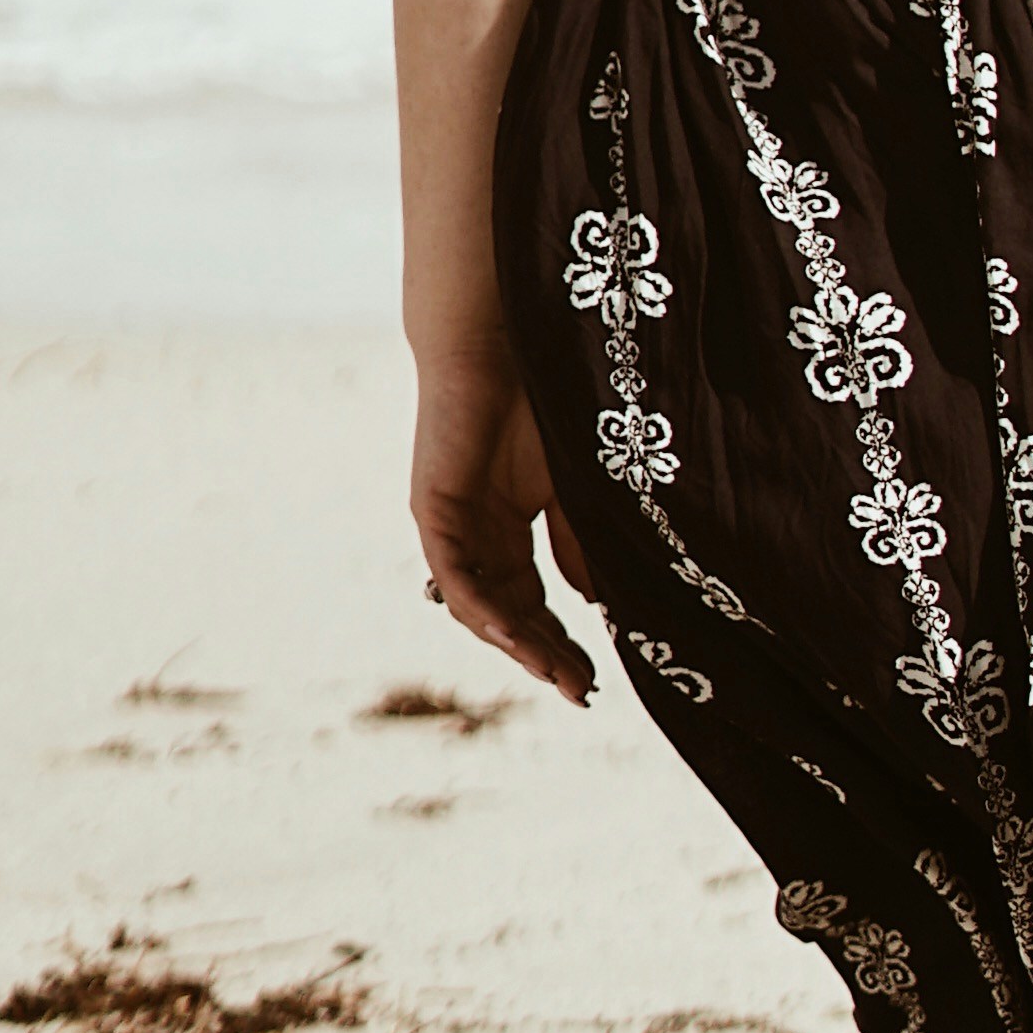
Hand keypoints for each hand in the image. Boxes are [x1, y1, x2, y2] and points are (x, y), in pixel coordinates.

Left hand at [411, 353, 598, 702]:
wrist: (497, 343)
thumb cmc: (537, 401)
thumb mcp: (572, 486)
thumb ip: (579, 542)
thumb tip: (598, 603)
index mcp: (506, 533)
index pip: (532, 604)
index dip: (559, 644)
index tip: (593, 681)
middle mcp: (475, 540)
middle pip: (507, 617)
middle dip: (544, 656)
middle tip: (581, 690)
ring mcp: (452, 530)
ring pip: (479, 608)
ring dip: (518, 645)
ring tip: (558, 674)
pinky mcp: (434, 514)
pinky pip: (457, 577)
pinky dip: (484, 610)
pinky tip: (516, 635)